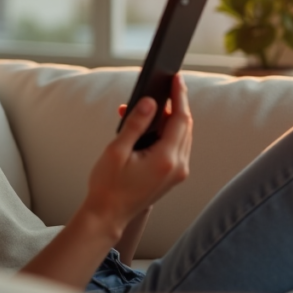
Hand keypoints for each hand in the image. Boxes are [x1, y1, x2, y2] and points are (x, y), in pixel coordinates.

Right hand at [81, 74, 192, 238]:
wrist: (108, 214)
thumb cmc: (108, 184)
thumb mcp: (117, 150)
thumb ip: (136, 124)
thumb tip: (150, 102)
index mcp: (166, 159)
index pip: (180, 119)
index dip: (180, 96)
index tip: (177, 78)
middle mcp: (178, 166)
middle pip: (184, 126)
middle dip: (173, 105)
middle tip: (159, 89)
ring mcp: (177, 173)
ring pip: (182, 136)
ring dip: (169, 119)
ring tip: (145, 110)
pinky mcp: (173, 176)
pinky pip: (176, 147)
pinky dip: (166, 133)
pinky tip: (148, 128)